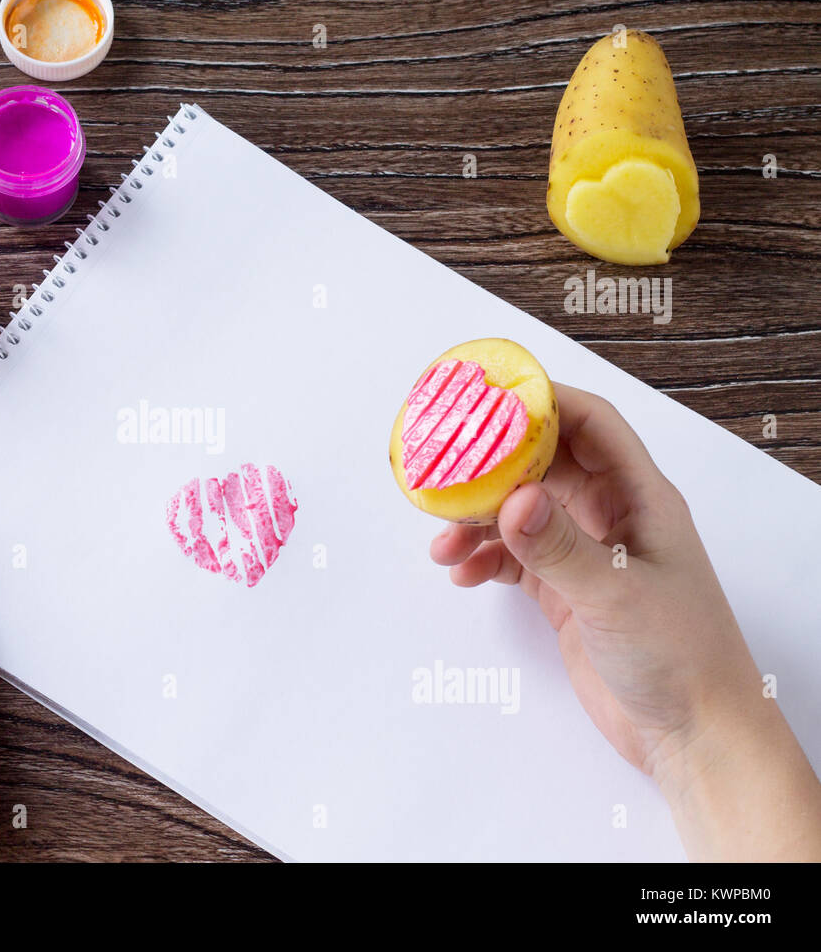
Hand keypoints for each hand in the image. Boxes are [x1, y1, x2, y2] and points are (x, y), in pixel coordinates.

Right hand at [430, 383, 820, 859]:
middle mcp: (612, 516)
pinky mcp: (567, 593)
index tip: (486, 401)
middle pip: (543, 465)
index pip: (590, 425)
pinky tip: (462, 575)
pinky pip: (514, 560)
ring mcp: (588, 555)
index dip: (542, 403)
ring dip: (478, 521)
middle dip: (493, 465)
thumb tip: (511, 500)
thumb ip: (561, 547)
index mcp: (640, 498)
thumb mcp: (616, 596)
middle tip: (443, 468)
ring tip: (442, 542)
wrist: (693, 734)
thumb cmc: (681, 656)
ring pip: (521, 514)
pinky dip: (484, 561)